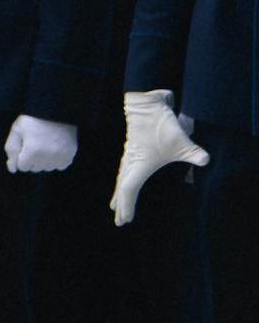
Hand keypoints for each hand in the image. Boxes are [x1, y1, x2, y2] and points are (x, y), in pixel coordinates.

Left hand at [5, 114, 79, 173]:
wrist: (56, 110)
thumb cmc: (33, 119)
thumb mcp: (17, 130)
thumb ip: (11, 150)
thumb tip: (12, 169)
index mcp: (32, 151)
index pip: (22, 167)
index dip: (21, 155)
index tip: (24, 143)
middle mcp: (47, 157)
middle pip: (34, 168)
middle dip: (31, 158)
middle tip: (35, 141)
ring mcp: (60, 157)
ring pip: (46, 168)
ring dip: (43, 160)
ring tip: (44, 143)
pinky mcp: (70, 155)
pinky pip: (59, 166)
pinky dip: (55, 160)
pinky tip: (53, 147)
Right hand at [113, 91, 208, 223]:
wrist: (145, 102)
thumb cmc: (160, 123)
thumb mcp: (181, 139)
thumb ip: (194, 152)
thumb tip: (207, 161)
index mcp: (139, 164)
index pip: (128, 189)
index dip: (126, 206)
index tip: (125, 221)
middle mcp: (132, 160)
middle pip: (122, 186)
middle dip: (120, 204)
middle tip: (117, 218)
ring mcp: (131, 153)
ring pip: (122, 177)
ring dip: (119, 191)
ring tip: (115, 202)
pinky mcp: (134, 147)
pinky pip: (125, 168)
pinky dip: (123, 178)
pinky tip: (125, 177)